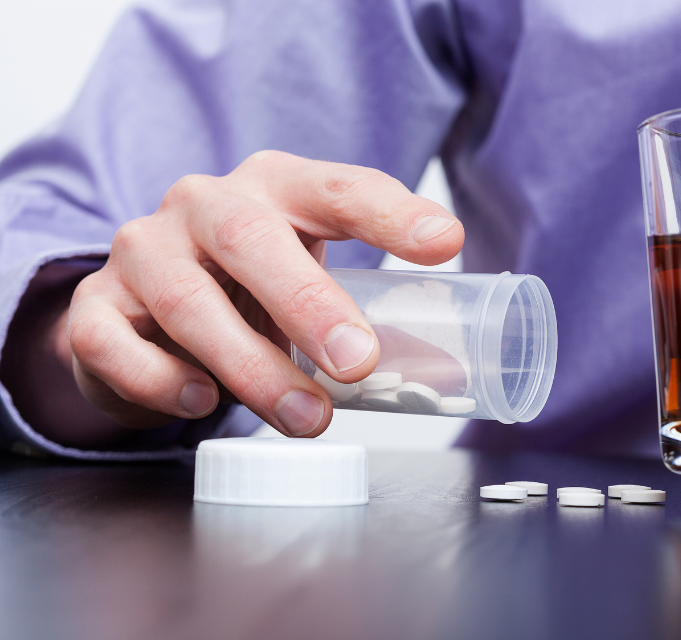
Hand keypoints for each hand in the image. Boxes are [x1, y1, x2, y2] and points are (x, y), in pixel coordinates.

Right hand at [63, 151, 462, 439]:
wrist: (152, 307)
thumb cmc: (253, 287)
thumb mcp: (312, 279)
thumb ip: (367, 312)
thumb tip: (443, 371)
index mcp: (275, 188)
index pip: (337, 187)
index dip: (390, 213)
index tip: (444, 242)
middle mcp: (204, 204)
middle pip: (251, 237)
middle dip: (309, 303)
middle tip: (358, 363)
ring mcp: (143, 249)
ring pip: (187, 301)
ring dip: (252, 367)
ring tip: (306, 417)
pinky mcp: (97, 304)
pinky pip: (113, 341)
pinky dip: (161, 378)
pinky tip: (202, 400)